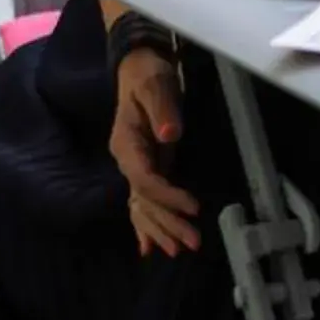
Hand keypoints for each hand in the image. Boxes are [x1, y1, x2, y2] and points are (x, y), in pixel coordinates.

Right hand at [109, 49, 201, 257]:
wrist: (137, 67)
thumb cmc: (148, 74)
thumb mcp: (156, 85)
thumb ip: (163, 109)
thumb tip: (170, 135)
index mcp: (126, 144)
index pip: (145, 179)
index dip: (168, 196)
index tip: (194, 207)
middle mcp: (126, 159)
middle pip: (144, 199)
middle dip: (167, 222)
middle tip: (192, 243)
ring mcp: (133, 164)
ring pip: (142, 205)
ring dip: (160, 229)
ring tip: (178, 252)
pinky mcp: (144, 166)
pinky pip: (142, 200)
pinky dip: (145, 224)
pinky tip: (149, 247)